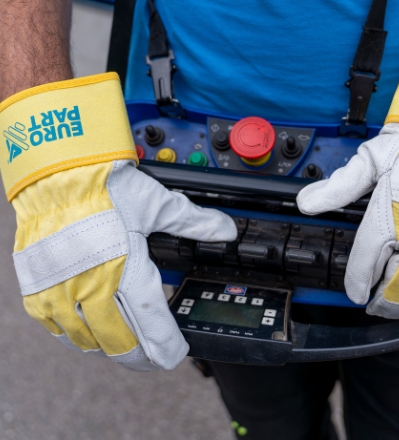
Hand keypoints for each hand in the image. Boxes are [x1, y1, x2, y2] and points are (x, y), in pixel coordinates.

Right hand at [1, 74, 235, 369]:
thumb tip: (226, 230)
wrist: (57, 173)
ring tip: (127, 345)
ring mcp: (61, 290)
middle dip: (141, 356)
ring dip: (111, 347)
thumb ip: (194, 222)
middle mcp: (92, 285)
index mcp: (125, 266)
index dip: (166, 343)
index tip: (177, 355)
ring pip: (88, 340)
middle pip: (119, 341)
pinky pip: (57, 329)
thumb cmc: (103, 187)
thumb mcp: (157, 204)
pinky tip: (89, 331)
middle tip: (155, 359)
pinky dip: (78, 335)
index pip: (152, 319)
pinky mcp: (38, 288)